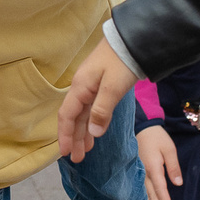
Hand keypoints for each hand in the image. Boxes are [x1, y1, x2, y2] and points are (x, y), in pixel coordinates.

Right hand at [57, 38, 138, 160]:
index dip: (65, 135)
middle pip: (74, 117)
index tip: (65, 153)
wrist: (134, 40)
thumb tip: (93, 132)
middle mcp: (82, 88)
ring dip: (84, 132)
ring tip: (86, 151)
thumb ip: (102, 110)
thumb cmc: (122, 62)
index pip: (67, 116)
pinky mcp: (102, 85)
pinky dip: (93, 122)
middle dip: (75, 138)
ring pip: (84, 114)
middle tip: (78, 159)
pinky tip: (96, 132)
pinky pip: (93, 108)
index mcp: (80, 88)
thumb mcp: (113, 87)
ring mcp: (91, 86)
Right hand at [136, 124, 179, 199]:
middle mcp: (144, 174)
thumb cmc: (156, 137)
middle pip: (151, 197)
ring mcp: (139, 174)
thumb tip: (178, 184)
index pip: (160, 190)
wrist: (141, 127)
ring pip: (144, 196)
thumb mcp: (169, 148)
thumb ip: (173, 167)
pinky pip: (140, 191)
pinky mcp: (136, 173)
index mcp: (153, 168)